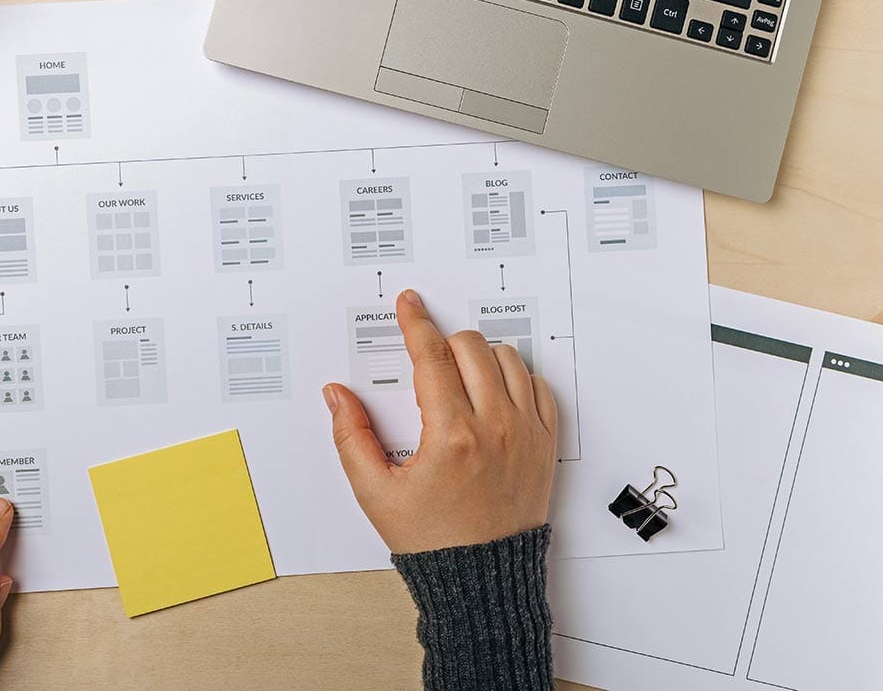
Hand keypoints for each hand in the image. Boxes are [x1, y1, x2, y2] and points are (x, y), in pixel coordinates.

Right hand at [324, 289, 558, 553]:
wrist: (482, 579)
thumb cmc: (432, 541)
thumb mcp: (376, 492)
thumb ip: (352, 437)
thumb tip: (338, 395)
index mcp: (452, 435)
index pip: (431, 355)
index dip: (415, 322)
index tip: (409, 304)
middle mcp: (494, 427)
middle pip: (471, 347)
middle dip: (443, 342)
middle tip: (427, 359)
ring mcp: (525, 433)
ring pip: (507, 359)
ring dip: (479, 357)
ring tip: (459, 378)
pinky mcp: (544, 444)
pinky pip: (538, 386)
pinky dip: (516, 379)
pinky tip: (493, 395)